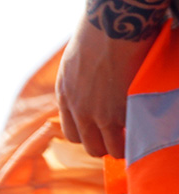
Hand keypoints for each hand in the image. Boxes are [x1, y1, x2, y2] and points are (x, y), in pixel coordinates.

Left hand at [59, 0, 163, 159]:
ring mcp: (101, 114)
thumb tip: (87, 90)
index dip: (89, 136)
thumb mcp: (74, 64)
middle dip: (105, 147)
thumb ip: (77, 85)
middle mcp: (80, 111)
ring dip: (123, 147)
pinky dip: (138, 134)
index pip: (73, 134)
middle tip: (120, 140)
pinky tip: (144, 128)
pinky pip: (131, 134)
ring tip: (134, 141)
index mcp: (65, 98)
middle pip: (90, 147)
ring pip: (111, 148)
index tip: (100, 134)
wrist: (112, 30)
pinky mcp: (122, 111)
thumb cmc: (96, 36)